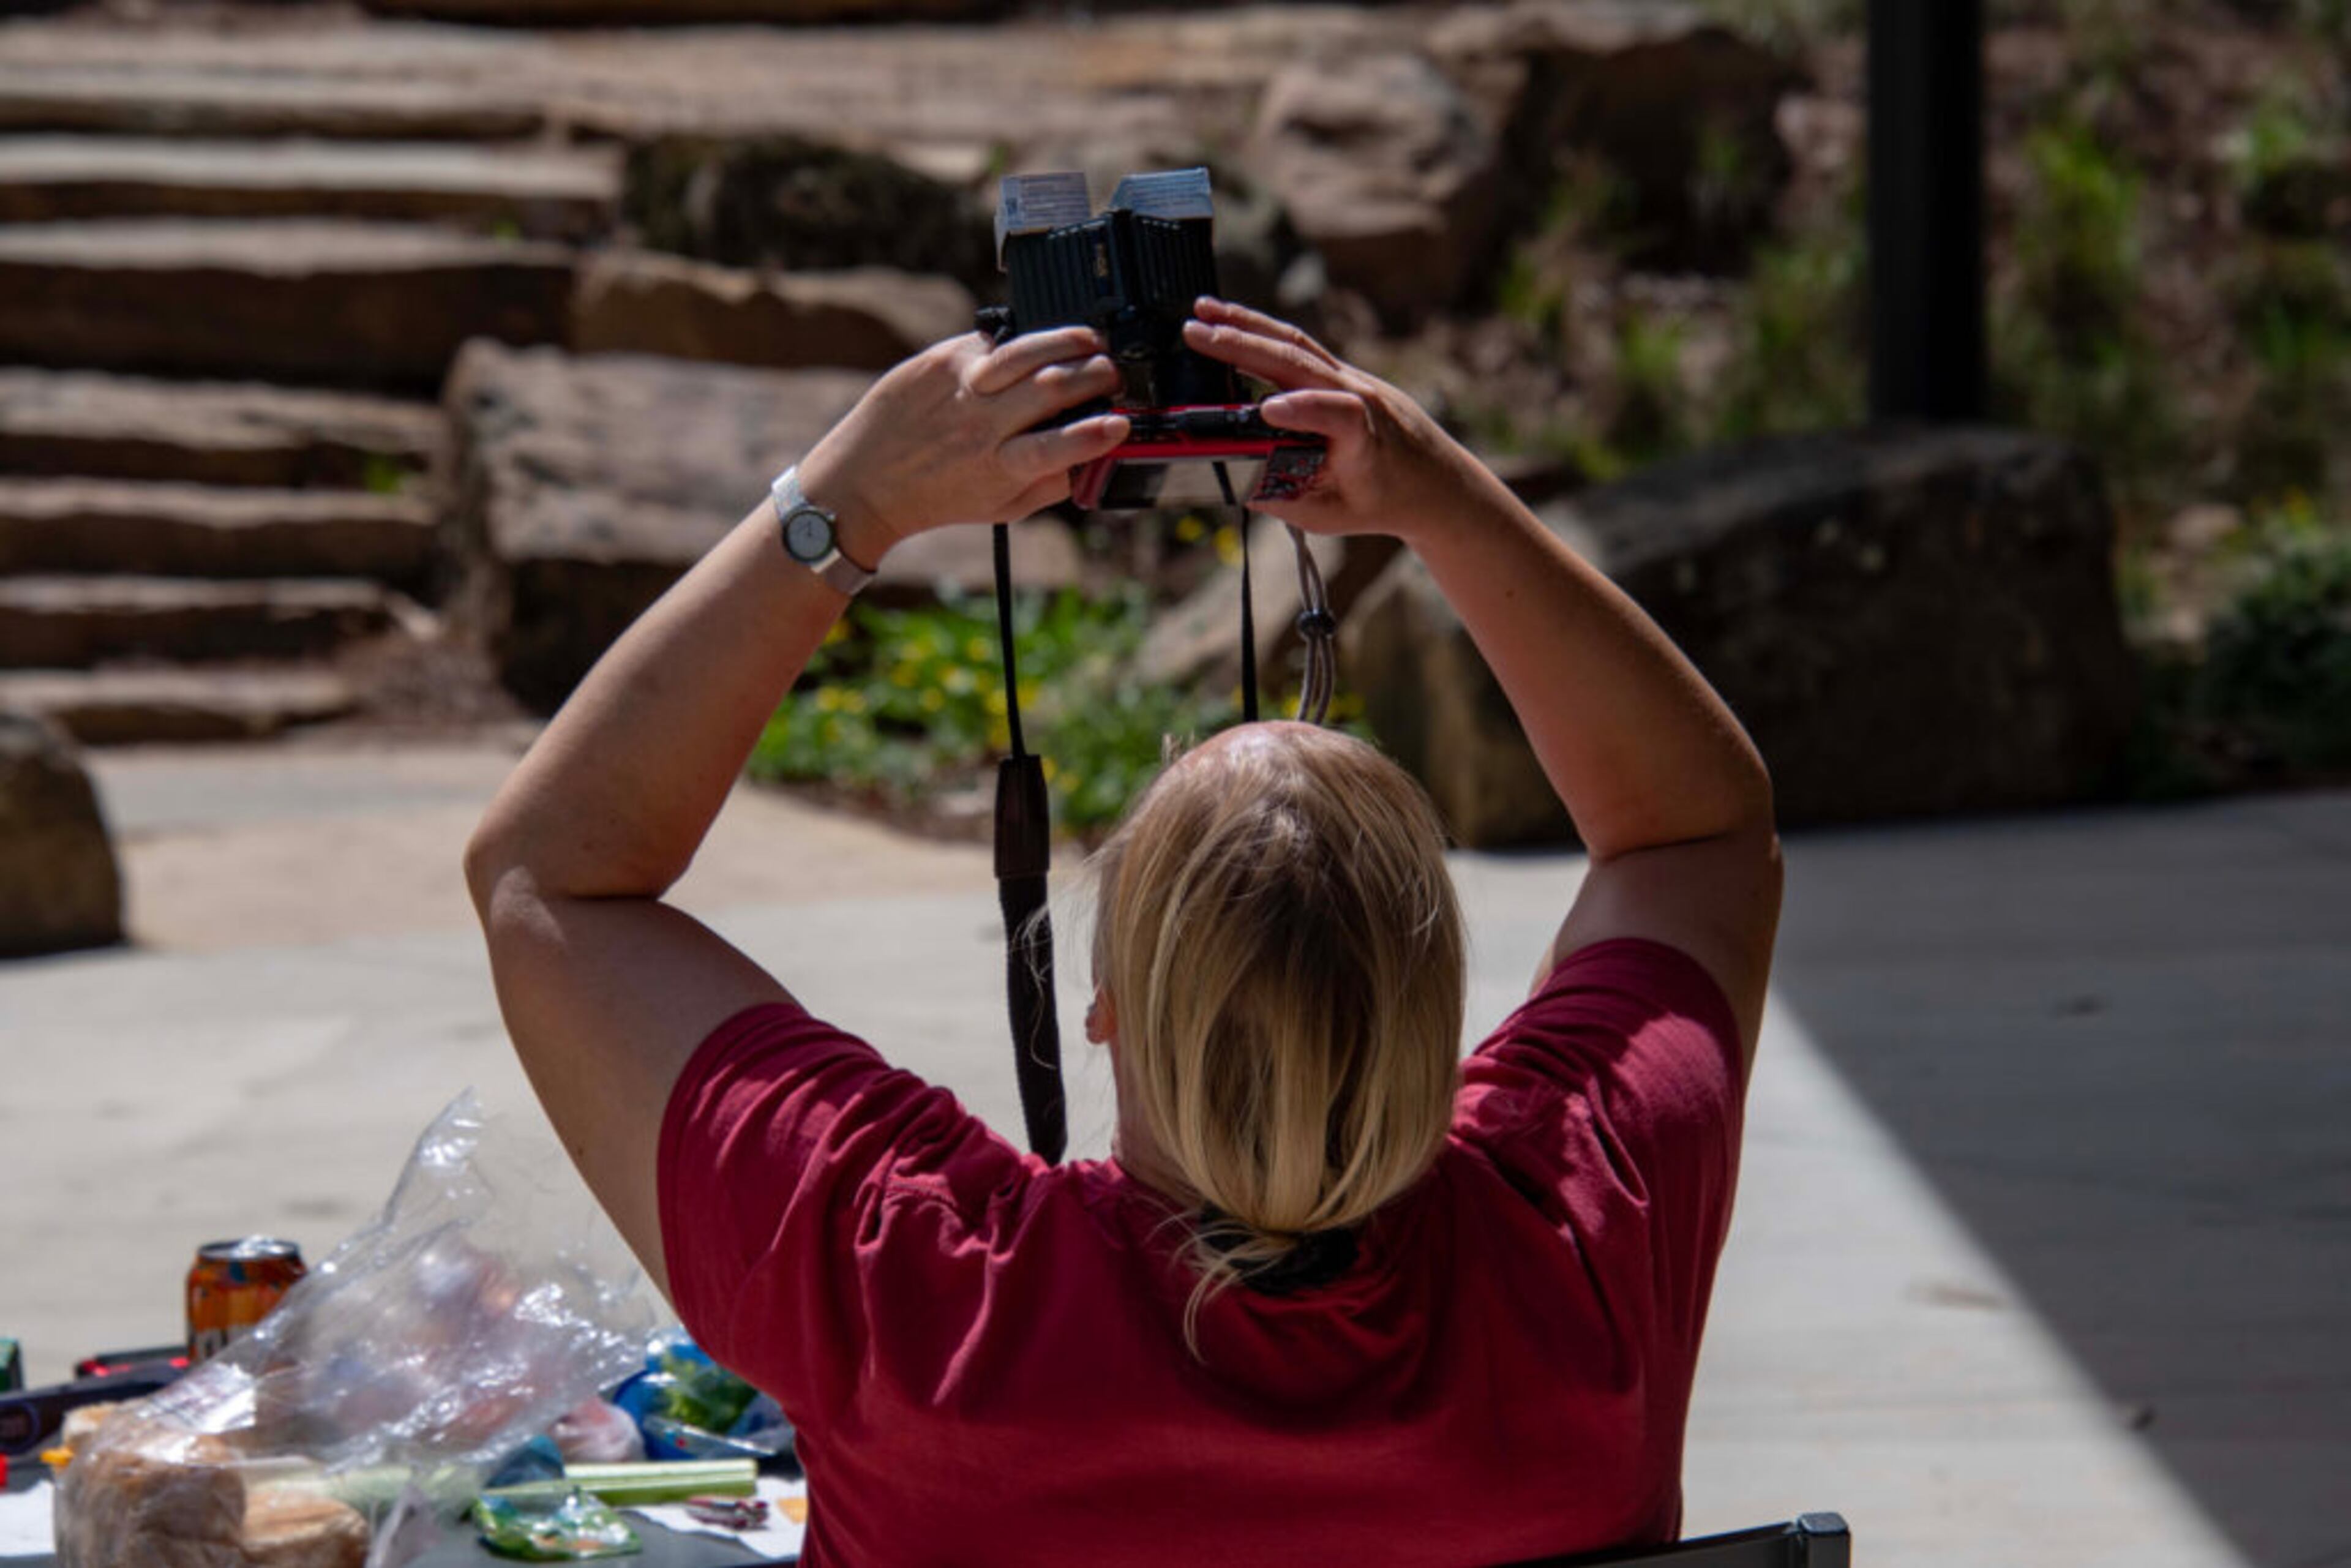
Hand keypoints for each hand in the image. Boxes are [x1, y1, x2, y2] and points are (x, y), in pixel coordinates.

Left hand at [797, 326, 1130, 559]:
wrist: (865, 480)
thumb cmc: (938, 497)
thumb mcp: (1003, 508)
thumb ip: (1052, 484)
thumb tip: (1094, 456)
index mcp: (1000, 468)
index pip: (1059, 446)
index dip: (1096, 434)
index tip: (1121, 423)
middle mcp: (980, 425)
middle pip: (1053, 387)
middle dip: (1096, 374)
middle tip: (1112, 374)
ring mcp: (960, 387)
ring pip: (1026, 352)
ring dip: (1068, 341)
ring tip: (1091, 342)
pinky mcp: (940, 359)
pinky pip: (994, 340)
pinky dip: (1023, 339)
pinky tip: (1041, 343)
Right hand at [1181, 298, 1488, 540]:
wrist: (1435, 480)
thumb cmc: (1385, 500)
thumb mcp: (1333, 516)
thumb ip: (1284, 500)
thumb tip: (1236, 482)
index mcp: (1364, 438)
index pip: (1337, 414)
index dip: (1303, 411)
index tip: (1266, 412)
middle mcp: (1359, 397)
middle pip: (1300, 361)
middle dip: (1244, 345)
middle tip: (1195, 334)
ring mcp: (1350, 378)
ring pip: (1296, 344)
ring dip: (1247, 324)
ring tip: (1202, 310)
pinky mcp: (1340, 373)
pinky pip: (1299, 348)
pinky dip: (1262, 332)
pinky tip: (1229, 320)